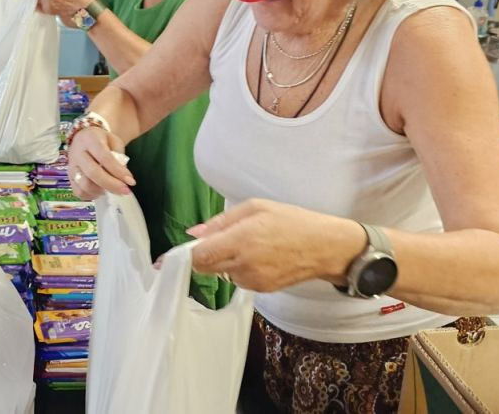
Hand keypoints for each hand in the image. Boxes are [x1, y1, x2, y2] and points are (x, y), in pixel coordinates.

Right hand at [68, 126, 133, 198]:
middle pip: (93, 173)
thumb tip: (123, 177)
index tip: (131, 181)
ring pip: (85, 185)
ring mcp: (71, 167)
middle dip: (111, 184)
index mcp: (90, 139)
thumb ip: (120, 157)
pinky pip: (79, 192)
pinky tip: (101, 191)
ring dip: (102, 190)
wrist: (85, 138)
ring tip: (112, 189)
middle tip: (125, 191)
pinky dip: (92, 195)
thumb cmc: (103, 141)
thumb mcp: (115, 142)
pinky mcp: (69, 178)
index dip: (118, 171)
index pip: (104, 157)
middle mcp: (77, 153)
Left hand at [188, 199, 366, 292]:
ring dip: (223, 262)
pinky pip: (238, 280)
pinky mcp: (261, 290)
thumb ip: (221, 221)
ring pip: (221, 274)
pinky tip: (257, 257)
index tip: (173, 255)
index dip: (185, 255)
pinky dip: (239, 269)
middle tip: (216, 241)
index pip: (199, 257)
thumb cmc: (292, 221)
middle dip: (203, 256)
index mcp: (241, 240)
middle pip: (205, 268)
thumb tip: (194, 233)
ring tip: (247, 245)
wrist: (325, 247)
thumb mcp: (255, 208)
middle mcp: (244, 264)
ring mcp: (253, 280)